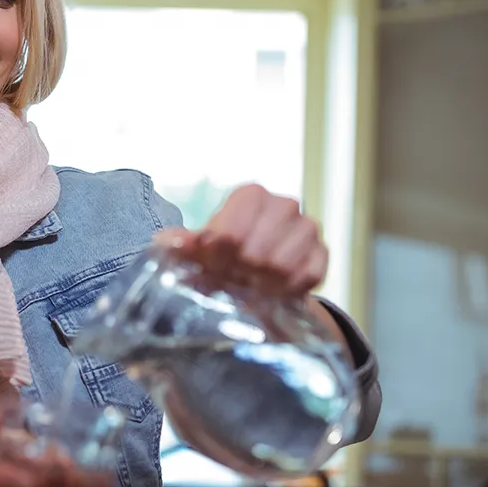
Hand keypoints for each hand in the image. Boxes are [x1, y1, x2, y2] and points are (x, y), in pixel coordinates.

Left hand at [159, 184, 326, 298]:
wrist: (260, 273)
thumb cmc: (224, 255)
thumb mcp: (198, 249)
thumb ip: (179, 244)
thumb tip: (164, 243)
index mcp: (251, 195)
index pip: (230, 233)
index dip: (216, 259)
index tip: (212, 267)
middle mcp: (284, 205)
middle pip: (256, 253)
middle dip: (238, 275)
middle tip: (230, 281)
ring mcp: (308, 228)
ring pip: (282, 268)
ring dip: (261, 285)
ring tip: (250, 287)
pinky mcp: (323, 253)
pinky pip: (307, 278)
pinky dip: (286, 291)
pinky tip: (273, 292)